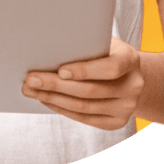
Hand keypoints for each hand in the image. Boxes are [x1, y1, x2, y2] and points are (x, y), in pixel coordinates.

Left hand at [22, 36, 143, 129]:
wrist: (130, 75)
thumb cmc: (107, 51)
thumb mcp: (103, 41)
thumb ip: (86, 43)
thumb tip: (50, 43)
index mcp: (130, 59)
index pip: (110, 68)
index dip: (85, 70)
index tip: (60, 70)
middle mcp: (133, 85)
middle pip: (90, 90)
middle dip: (56, 85)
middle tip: (30, 79)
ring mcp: (126, 107)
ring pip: (84, 107)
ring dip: (53, 98)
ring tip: (31, 90)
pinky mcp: (116, 122)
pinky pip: (85, 118)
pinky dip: (62, 109)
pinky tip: (46, 99)